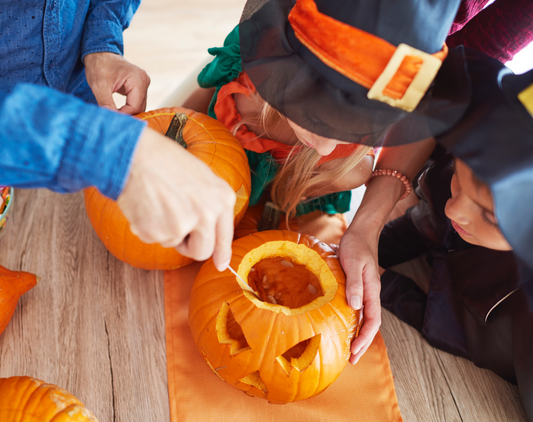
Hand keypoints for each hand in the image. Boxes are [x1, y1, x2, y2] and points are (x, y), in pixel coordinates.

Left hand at [84, 52, 149, 114]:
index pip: (135, 106)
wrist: (99, 54)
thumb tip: (111, 119)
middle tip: (112, 118)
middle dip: (126, 114)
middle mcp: (144, 80)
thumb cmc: (99, 66)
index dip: (124, 115)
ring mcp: (144, 83)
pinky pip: (137, 101)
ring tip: (114, 114)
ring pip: (139, 106)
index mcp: (137, 79)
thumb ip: (106, 104)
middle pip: (139, 107)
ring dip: (127, 112)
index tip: (111, 118)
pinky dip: (128, 107)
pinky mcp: (140, 86)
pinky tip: (119, 109)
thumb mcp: (99, 86)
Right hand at [117, 128, 235, 270]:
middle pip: (202, 252)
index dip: (222, 254)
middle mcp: (207, 214)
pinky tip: (147, 205)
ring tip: (159, 202)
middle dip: (189, 245)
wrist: (135, 154)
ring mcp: (182, 225)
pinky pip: (153, 239)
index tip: (221, 265)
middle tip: (177, 225)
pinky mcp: (157, 232)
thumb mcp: (203, 178)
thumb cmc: (166, 161)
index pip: (224, 237)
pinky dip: (147, 227)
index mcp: (222, 199)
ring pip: (174, 244)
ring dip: (165, 230)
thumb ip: (213, 206)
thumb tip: (216, 240)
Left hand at [338, 224, 381, 364]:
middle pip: (370, 324)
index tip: (355, 350)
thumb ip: (355, 284)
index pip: (372, 320)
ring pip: (364, 318)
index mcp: (372, 290)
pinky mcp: (358, 287)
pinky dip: (353, 322)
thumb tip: (355, 306)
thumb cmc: (357, 245)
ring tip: (348, 349)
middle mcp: (371, 294)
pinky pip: (358, 309)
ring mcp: (365, 291)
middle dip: (362, 343)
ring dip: (358, 335)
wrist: (361, 232)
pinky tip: (344, 326)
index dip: (365, 337)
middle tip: (352, 360)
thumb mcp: (353, 263)